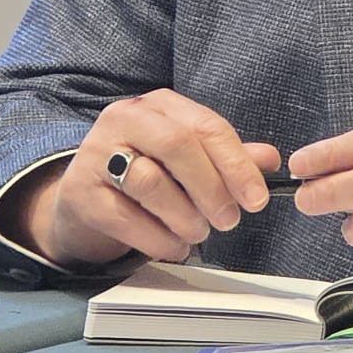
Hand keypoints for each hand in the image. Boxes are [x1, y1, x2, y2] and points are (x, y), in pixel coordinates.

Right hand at [3, 90, 281, 268]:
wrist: (84, 196)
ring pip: (150, 181)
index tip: (256, 200)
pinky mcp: (81, 192)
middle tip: (229, 220)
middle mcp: (126, 119)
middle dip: (211, 187)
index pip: (206, 126)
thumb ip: (227, 156)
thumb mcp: (186, 158)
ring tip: (199, 233)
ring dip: (184, 215)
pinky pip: (125, 217)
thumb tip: (271, 159)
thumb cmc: (145, 170)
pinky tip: (174, 246)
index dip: (237, 164)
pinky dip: (158, 238)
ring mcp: (98, 154)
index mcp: (160, 105)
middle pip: (177, 145)